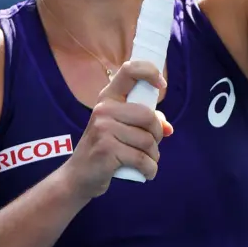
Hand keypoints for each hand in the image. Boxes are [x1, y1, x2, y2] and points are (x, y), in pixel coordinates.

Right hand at [63, 61, 172, 199]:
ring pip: (147, 140)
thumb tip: (168, 127)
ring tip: (146, 161)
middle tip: (152, 146)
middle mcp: (104, 109)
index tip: (162, 84)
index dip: (150, 72)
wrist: (79, 176)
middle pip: (148, 116)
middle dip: (157, 134)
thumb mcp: (120, 129)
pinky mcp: (106, 150)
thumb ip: (144, 123)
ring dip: (153, 155)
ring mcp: (103, 129)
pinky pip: (141, 159)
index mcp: (108, 97)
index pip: (129, 70)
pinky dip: (150, 169)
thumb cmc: (105, 149)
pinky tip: (147, 172)